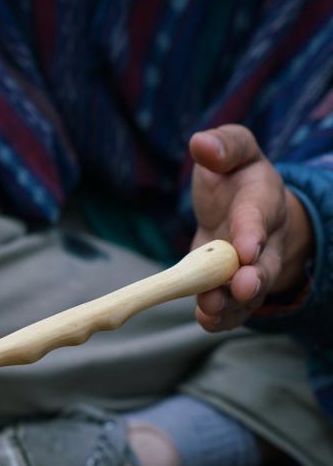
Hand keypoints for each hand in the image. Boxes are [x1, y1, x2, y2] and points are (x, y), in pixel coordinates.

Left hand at [189, 124, 313, 330]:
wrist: (239, 207)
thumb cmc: (233, 176)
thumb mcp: (232, 151)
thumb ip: (223, 146)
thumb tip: (201, 144)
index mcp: (261, 199)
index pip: (259, 217)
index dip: (253, 233)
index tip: (245, 249)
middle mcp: (263, 239)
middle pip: (264, 264)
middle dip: (254, 277)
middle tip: (242, 287)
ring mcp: (248, 268)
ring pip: (249, 292)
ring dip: (231, 303)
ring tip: (211, 311)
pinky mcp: (231, 286)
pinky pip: (233, 306)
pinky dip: (221, 316)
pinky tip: (206, 322)